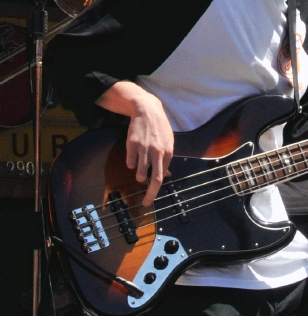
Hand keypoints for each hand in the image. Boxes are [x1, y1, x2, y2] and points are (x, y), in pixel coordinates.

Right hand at [125, 92, 173, 206]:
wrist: (147, 111)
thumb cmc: (159, 129)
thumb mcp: (169, 142)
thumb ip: (167, 159)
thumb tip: (167, 175)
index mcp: (168, 153)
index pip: (163, 177)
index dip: (156, 189)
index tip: (150, 197)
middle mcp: (157, 153)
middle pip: (155, 179)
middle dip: (150, 194)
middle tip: (145, 203)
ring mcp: (144, 149)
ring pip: (140, 172)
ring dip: (139, 177)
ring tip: (139, 175)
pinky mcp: (132, 145)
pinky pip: (129, 162)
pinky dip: (130, 164)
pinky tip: (133, 157)